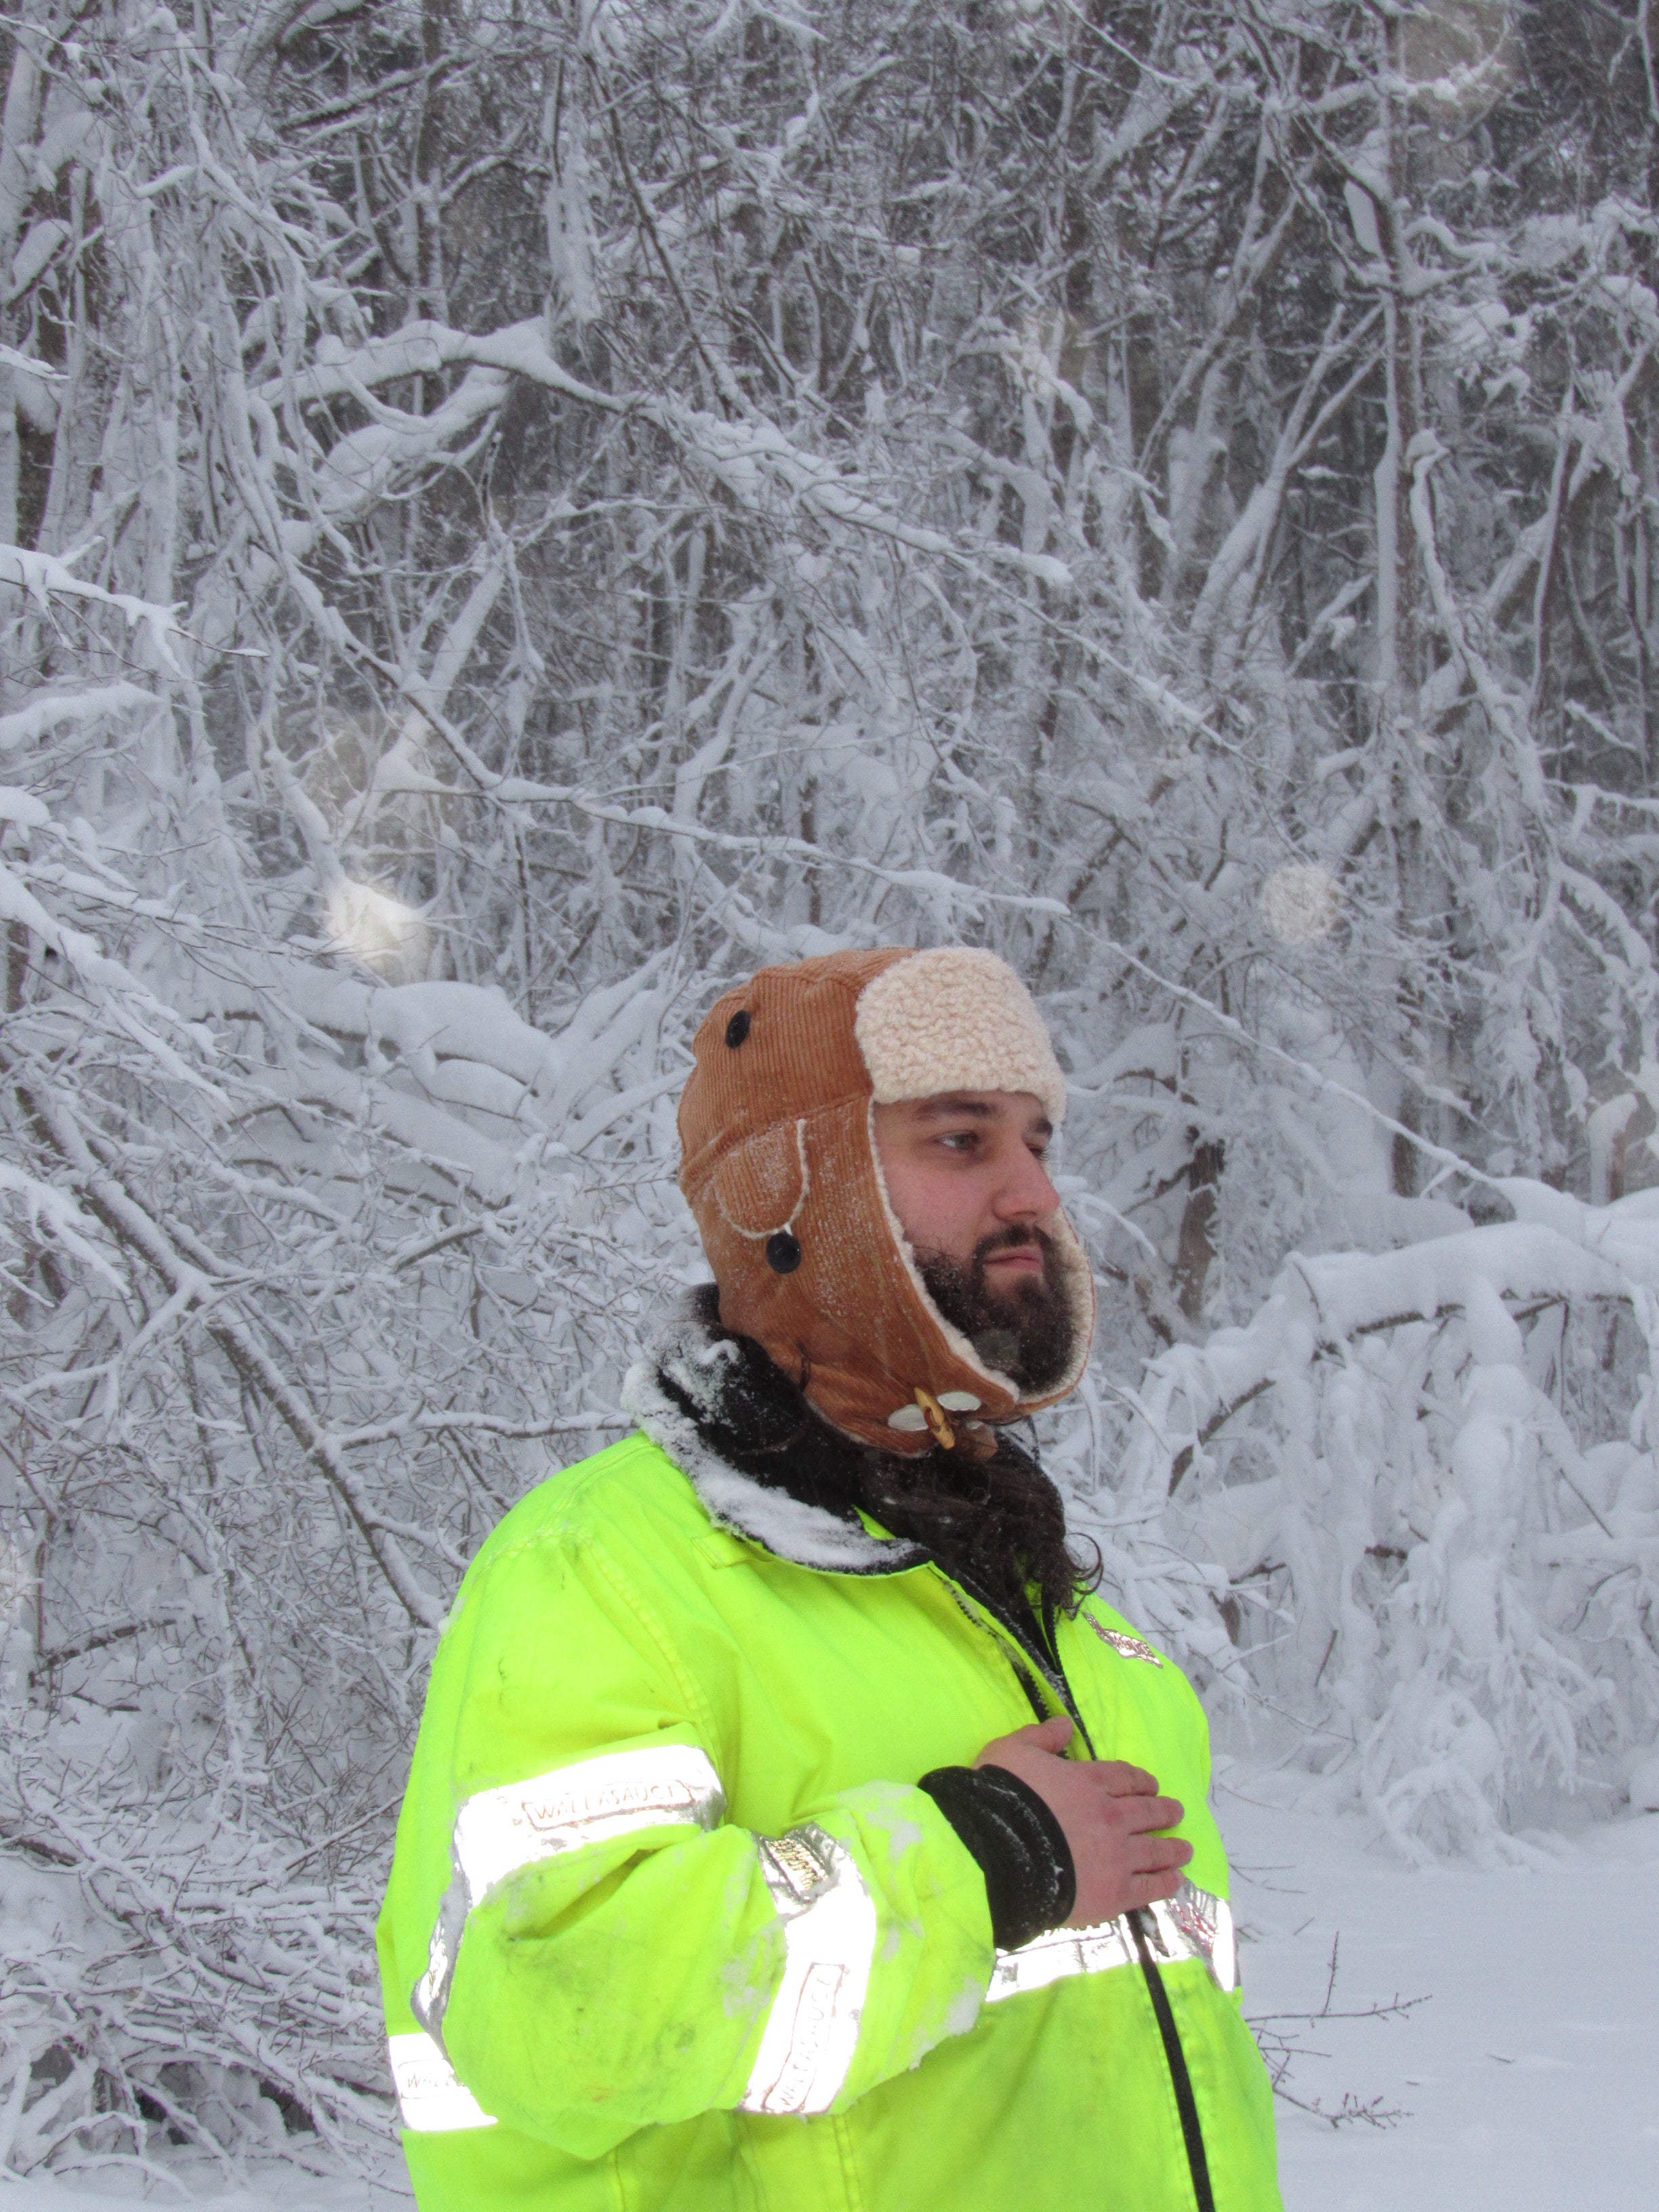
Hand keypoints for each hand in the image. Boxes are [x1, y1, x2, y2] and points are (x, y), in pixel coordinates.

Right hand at [975, 1715, 1192, 1927]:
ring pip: (1155, 1850)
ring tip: (1186, 1850)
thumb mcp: (1012, 1751)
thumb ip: (1041, 1737)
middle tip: (1177, 1812)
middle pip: (1147, 1812)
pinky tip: (1177, 1881)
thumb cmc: (999, 1798)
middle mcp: (1110, 1815)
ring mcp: (1117, 1855)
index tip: (1153, 1786)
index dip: (1141, 1782)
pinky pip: (1149, 1887)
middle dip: (1164, 1811)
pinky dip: (1166, 1883)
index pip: (1125, 1778)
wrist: (997, 1852)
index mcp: (1088, 1781)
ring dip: (1173, 1848)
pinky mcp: (1115, 1892)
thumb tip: (1065, 1724)